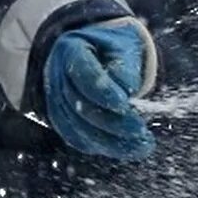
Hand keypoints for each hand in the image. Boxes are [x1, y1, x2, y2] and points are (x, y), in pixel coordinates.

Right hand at [42, 20, 155, 160]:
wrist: (98, 52)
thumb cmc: (114, 48)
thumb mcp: (124, 49)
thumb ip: (125, 68)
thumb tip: (126, 91)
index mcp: (71, 50)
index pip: (82, 72)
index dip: (102, 90)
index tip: (124, 104)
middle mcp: (56, 75)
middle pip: (79, 104)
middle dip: (112, 122)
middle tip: (141, 130)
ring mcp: (55, 98)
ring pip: (76, 126)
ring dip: (109, 141)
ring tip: (141, 146)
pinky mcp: (62, 117)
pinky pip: (75, 137)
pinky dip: (99, 146)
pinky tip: (124, 149)